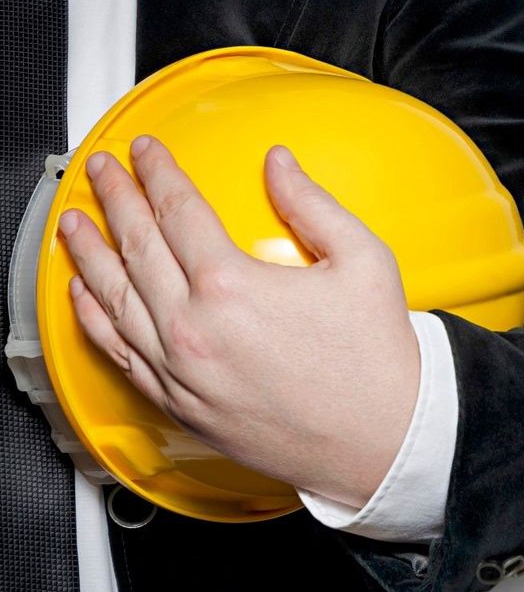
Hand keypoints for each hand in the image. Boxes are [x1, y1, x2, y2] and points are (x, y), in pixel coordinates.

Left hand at [57, 135, 420, 507]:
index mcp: (232, 286)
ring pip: (114, 300)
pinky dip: (96, 321)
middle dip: (114, 199)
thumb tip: (279, 164)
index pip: (177, 210)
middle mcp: (193, 328)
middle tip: (101, 171)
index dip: (157, 172)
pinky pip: (121, 355)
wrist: (382, 439)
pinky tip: (85, 297)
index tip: (146, 151)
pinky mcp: (181, 406)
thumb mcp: (363, 260)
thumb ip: (313, 204)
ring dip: (88, 255)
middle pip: (136, 247)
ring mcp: (180, 372)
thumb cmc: (377, 359)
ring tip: (73, 224)